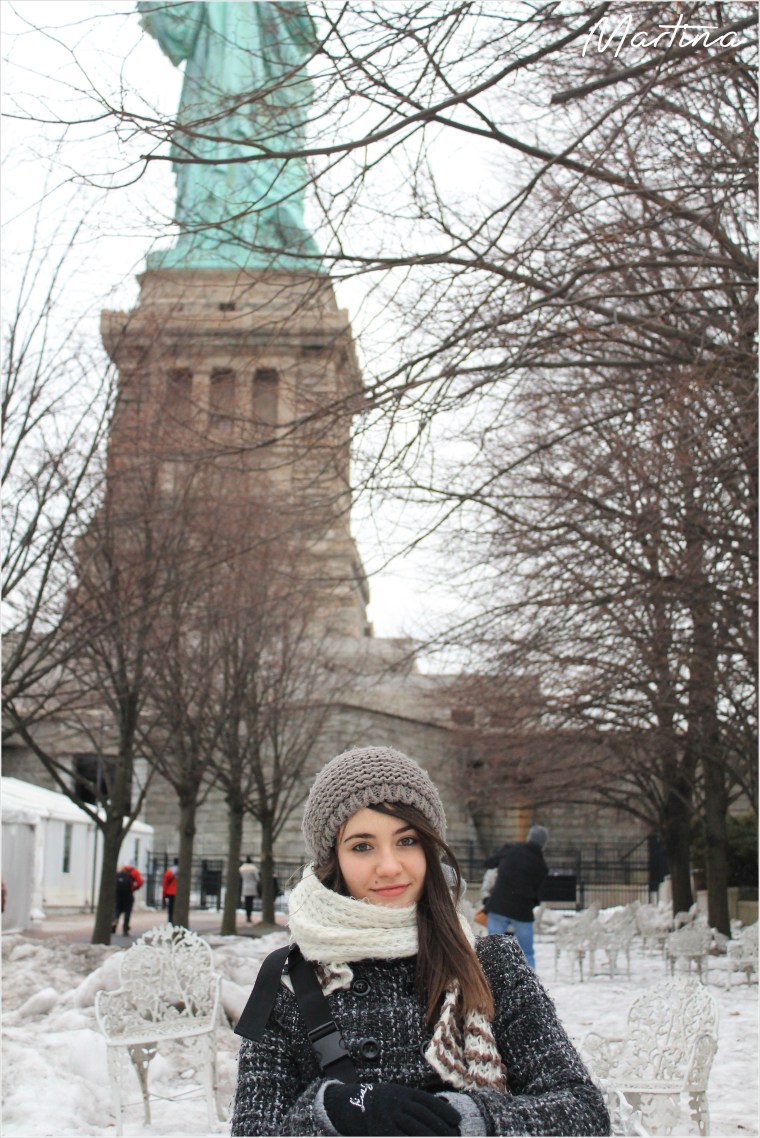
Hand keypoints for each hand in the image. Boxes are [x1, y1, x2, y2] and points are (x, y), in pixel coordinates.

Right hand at [324, 1081, 459, 1135]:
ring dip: (432, 1137)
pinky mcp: (381, 1130)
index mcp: (401, 1092)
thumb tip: (440, 1111)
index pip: (428, 1101)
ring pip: (416, 1129)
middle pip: (424, 1117)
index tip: (457, 1120)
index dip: (444, 1110)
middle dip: (442, 1129)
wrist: (347, 1106)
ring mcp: (388, 1115)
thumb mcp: (394, 1097)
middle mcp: (396, 1101)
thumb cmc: (377, 1105)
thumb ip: (412, 1104)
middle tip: (455, 1137)